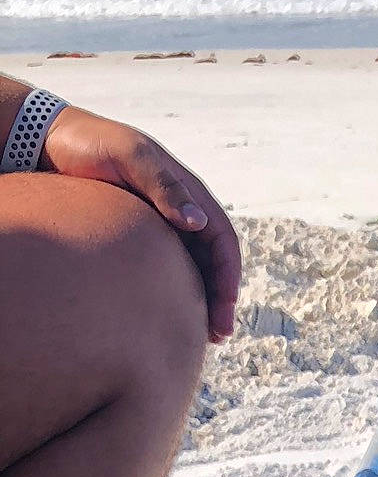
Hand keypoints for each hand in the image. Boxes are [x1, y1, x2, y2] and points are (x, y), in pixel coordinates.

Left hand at [40, 105, 240, 339]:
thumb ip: (164, 187)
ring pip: (191, 269)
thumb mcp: (130, 157)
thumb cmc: (91, 143)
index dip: (228, 275)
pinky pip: (163, 269)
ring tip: (200, 335)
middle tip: (217, 335)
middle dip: (220, 299)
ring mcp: (159, 226)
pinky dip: (173, 293)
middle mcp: (179, 213)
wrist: (50, 141)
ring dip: (200, 301)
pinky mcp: (136, 238)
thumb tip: (197, 223)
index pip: (223, 240)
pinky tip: (166, 314)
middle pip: (213, 262)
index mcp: (187, 193)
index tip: (225, 307)